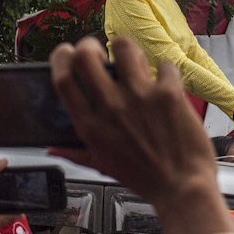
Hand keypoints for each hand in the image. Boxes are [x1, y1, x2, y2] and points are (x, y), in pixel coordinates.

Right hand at [49, 37, 216, 209]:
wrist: (182, 188)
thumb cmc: (145, 178)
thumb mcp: (102, 166)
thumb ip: (75, 153)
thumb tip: (52, 149)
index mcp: (90, 125)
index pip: (63, 78)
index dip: (61, 57)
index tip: (68, 53)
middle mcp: (111, 107)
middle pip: (86, 55)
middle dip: (91, 44)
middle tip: (101, 52)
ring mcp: (139, 97)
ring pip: (124, 47)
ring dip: (127, 49)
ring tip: (134, 61)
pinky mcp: (168, 94)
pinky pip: (165, 65)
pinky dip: (167, 71)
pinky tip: (168, 84)